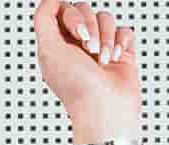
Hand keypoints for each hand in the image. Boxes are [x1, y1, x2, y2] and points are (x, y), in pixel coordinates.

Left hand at [32, 1, 142, 141]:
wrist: (105, 110)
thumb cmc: (76, 86)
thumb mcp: (48, 49)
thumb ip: (43, 19)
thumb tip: (52, 0)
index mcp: (57, 43)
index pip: (62, 9)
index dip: (71, 16)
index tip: (75, 34)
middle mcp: (78, 44)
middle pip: (84, 9)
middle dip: (89, 26)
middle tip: (89, 49)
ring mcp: (101, 47)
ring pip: (105, 18)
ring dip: (106, 37)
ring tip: (103, 59)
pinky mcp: (121, 53)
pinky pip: (124, 30)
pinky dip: (122, 42)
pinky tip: (116, 57)